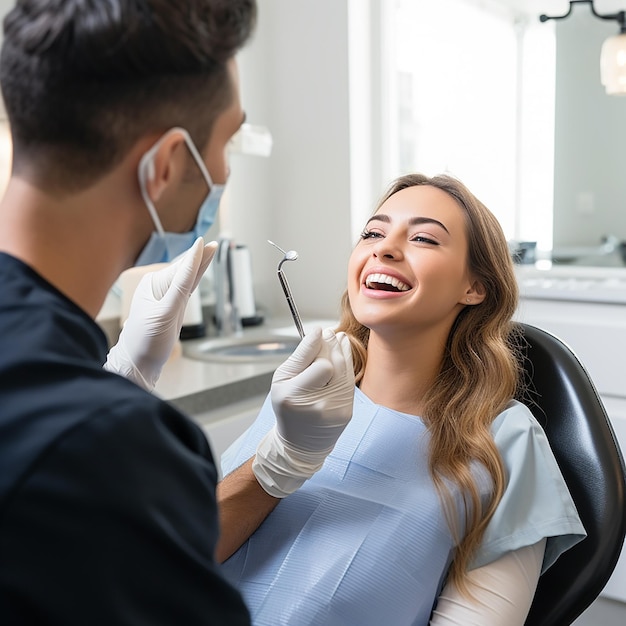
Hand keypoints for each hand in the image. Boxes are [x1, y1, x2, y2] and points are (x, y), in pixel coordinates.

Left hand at [104, 238, 216, 390]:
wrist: (138, 365)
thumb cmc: (146, 340)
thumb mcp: (166, 312)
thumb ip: (181, 285)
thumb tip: (192, 260)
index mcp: (154, 284)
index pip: (181, 267)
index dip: (196, 256)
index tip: (207, 242)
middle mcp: (160, 288)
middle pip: (185, 269)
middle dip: (200, 257)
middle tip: (215, 244)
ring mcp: (167, 299)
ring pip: (188, 278)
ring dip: (200, 265)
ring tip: (211, 251)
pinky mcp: (173, 310)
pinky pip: (186, 290)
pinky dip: (194, 279)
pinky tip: (199, 271)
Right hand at [253, 327, 354, 496]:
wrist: (300, 443)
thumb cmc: (288, 406)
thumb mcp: (282, 381)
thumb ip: (299, 358)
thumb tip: (318, 334)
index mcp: (291, 395)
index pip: (311, 361)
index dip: (316, 342)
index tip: (318, 330)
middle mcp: (313, 404)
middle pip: (330, 363)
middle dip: (329, 346)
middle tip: (327, 334)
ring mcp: (332, 409)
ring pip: (343, 370)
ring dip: (341, 351)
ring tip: (337, 339)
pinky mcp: (346, 412)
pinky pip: (349, 381)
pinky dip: (346, 365)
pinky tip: (342, 354)